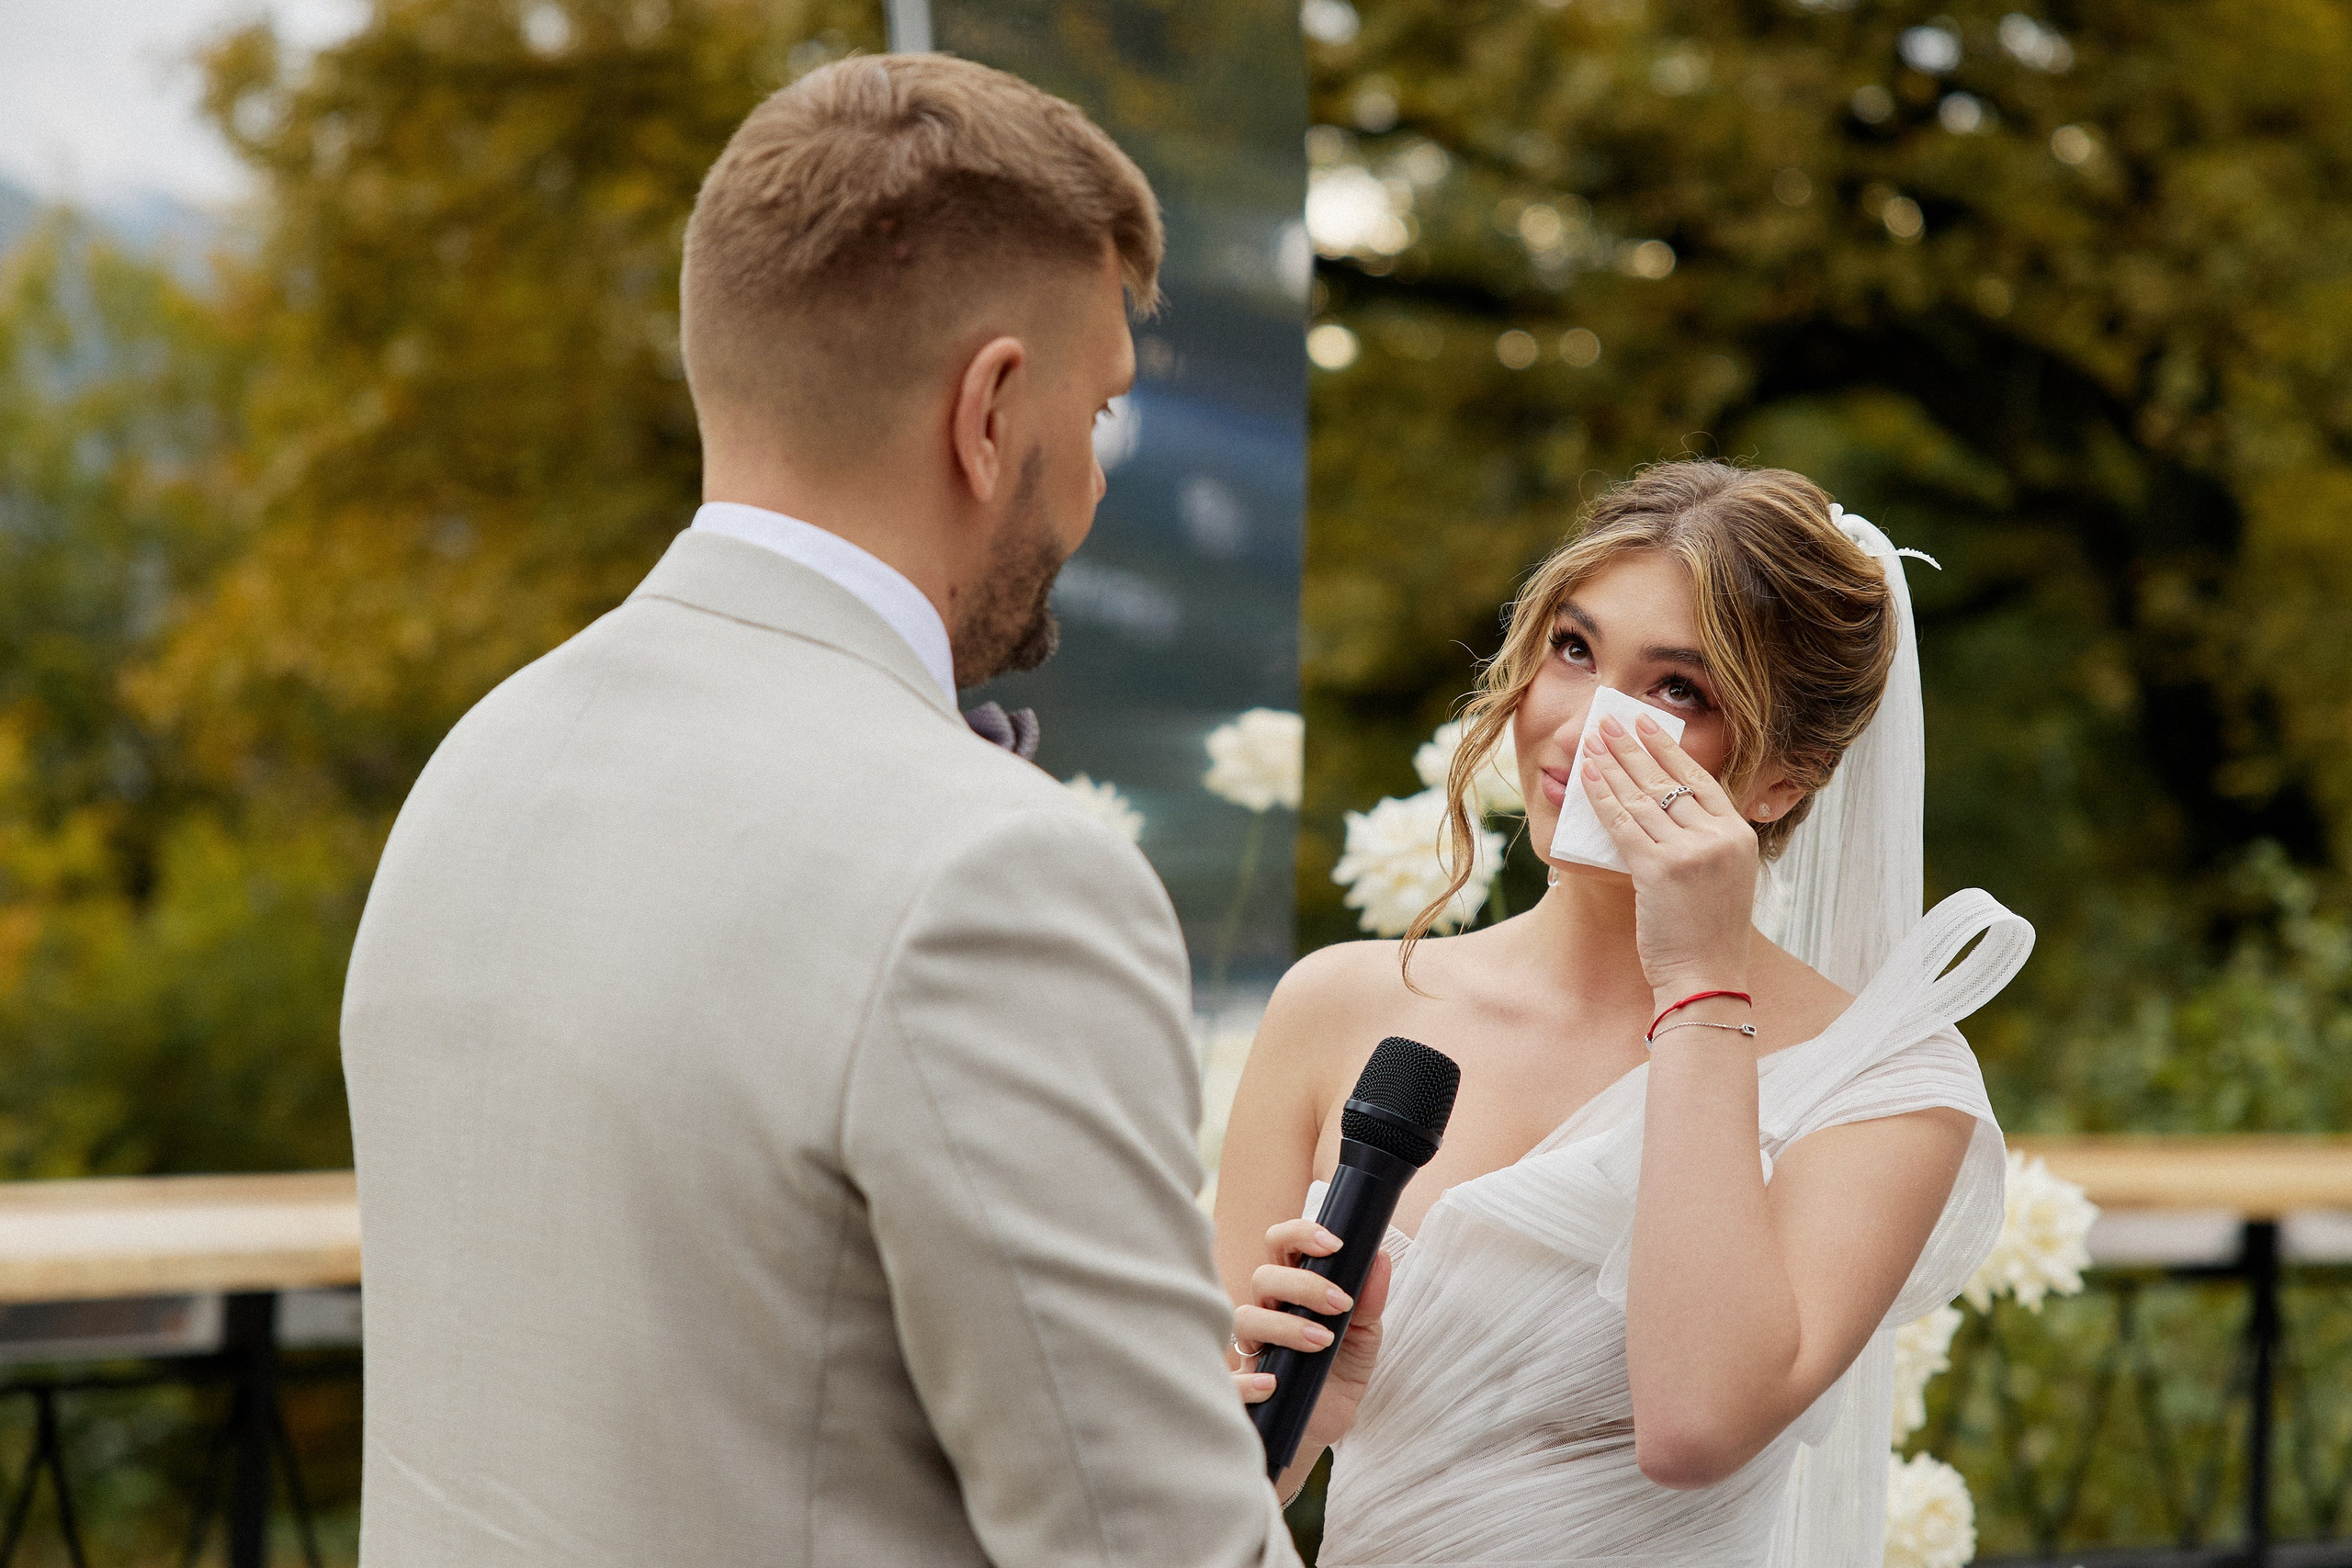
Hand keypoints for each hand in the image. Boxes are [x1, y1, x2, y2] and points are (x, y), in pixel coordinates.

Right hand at [1231, 1217, 1392, 1464]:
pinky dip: (1247, 1381)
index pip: (1282, 1245)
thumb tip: (1380, 1257)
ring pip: (1245, 1318)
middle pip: (1264, 1277)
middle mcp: (1266, 1312)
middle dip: (1304, 1284)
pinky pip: (1229, 1380)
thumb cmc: (1337, 1371)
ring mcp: (1251, 1349)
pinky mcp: (1243, 1389)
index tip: (1336, 1244)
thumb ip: (1370, 1302)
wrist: (1324, 1426)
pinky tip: (1273, 1383)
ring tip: (1322, 1342)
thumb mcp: (1364, 1338)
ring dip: (1285, 1326)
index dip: (1300, 1234)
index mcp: (1292, 1291)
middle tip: (1341, 1304)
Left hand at [1580, 713, 1757, 999]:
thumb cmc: (1707, 935)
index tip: (1646, 725)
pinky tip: (1587, 777)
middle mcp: (1719, 837)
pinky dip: (1602, 798)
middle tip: (1609, 722)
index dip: (1669, 750)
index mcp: (1739, 835)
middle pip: (1668, 781)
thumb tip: (1661, 807)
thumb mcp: (1722, 878)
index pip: (1701, 779)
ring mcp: (1691, 852)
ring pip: (1642, 799)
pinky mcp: (1660, 870)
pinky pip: (1623, 824)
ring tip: (1591, 742)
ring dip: (1612, 765)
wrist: (1707, 978)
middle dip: (1633, 748)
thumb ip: (1702, 841)